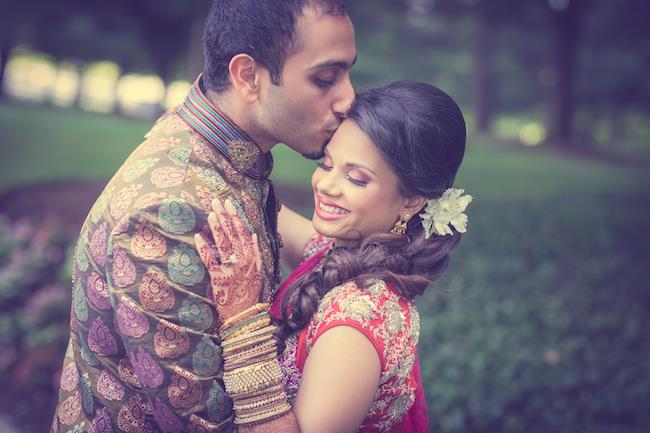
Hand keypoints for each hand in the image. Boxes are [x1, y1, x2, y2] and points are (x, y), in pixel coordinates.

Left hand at [194, 197, 262, 320]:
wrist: (244, 315)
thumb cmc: (250, 293)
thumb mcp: (258, 272)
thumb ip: (255, 253)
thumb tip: (252, 235)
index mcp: (252, 258)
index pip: (243, 232)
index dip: (236, 216)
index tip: (229, 204)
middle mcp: (243, 261)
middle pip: (233, 234)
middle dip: (224, 216)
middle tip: (216, 201)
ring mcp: (231, 269)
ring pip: (223, 243)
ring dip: (217, 227)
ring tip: (210, 213)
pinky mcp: (218, 278)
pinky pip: (210, 260)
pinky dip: (204, 248)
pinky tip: (198, 237)